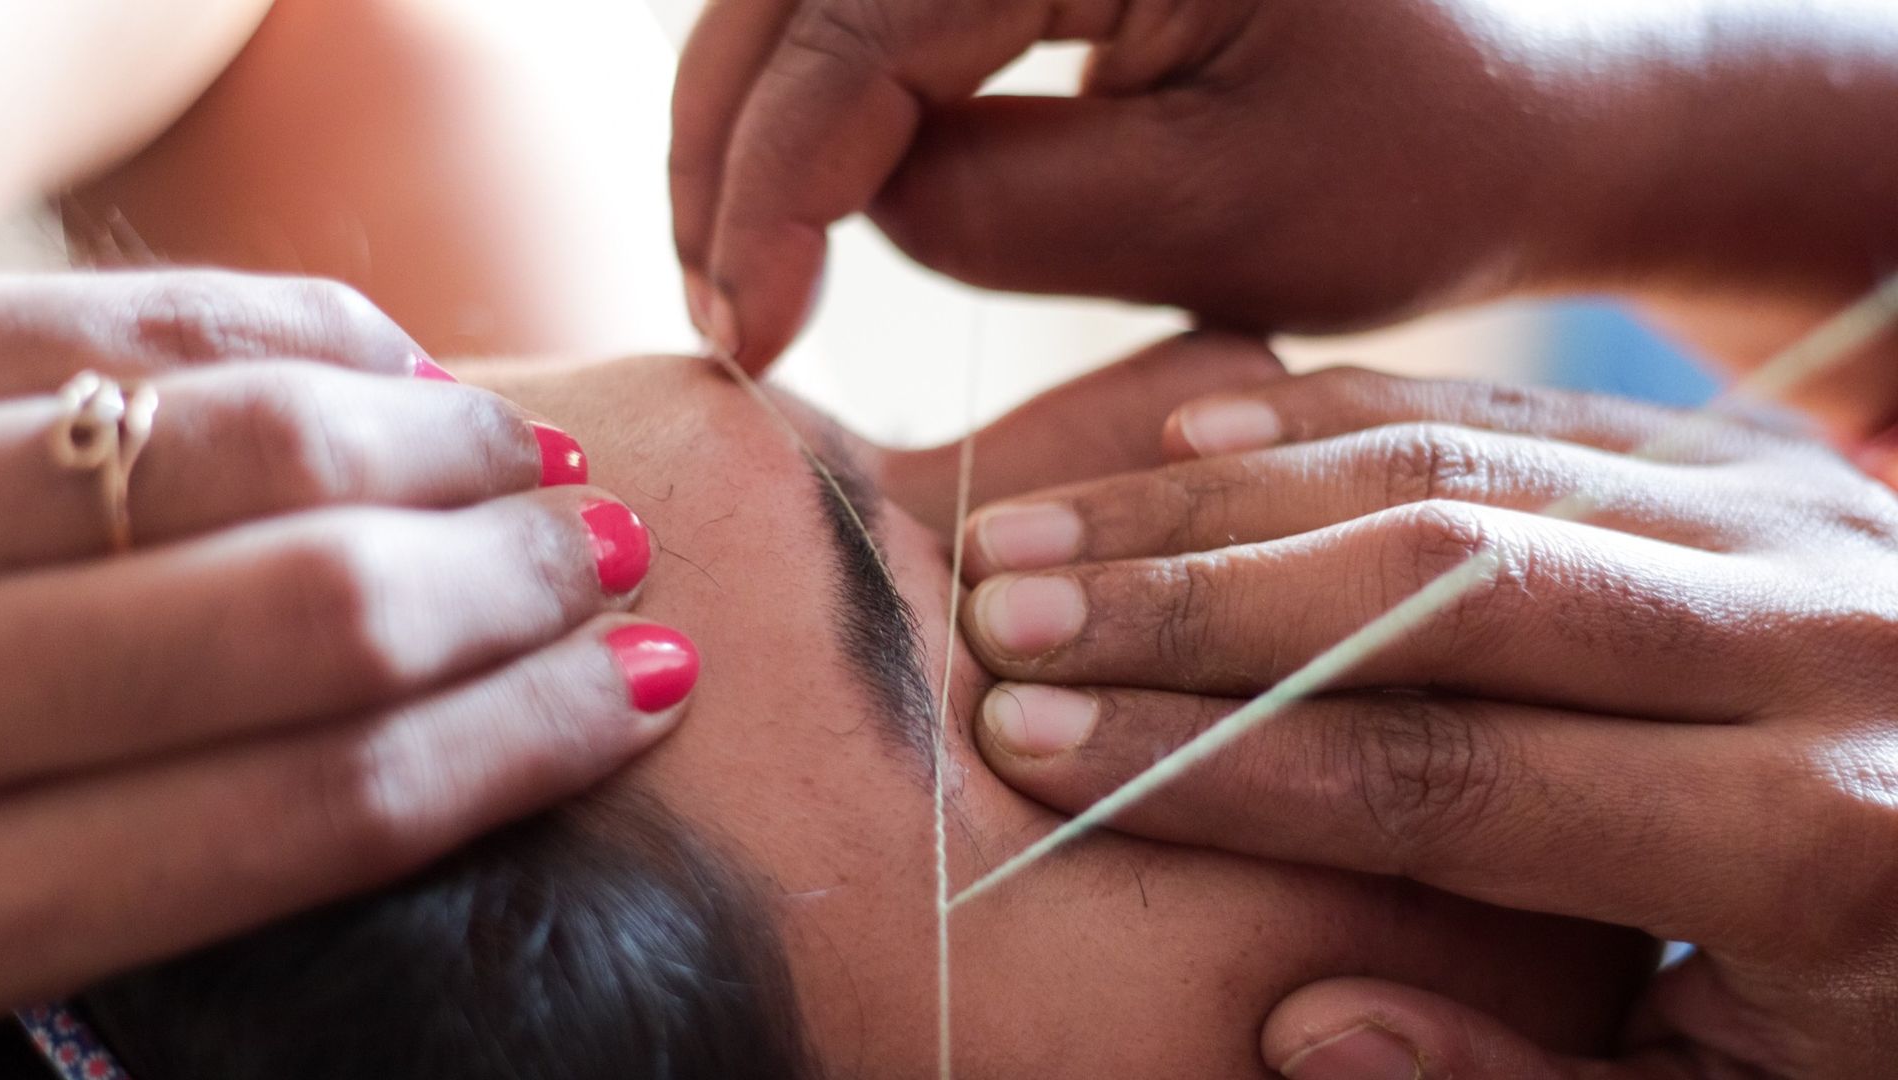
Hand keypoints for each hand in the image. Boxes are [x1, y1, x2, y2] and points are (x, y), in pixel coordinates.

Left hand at [0, 271, 692, 1016]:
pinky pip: (109, 316)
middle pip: (315, 619)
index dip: (523, 741)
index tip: (655, 689)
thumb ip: (119, 915)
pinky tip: (395, 360)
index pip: (317, 807)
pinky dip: (289, 329)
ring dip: (436, 450)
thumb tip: (395, 795)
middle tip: (622, 561)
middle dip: (518, 588)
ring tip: (536, 465)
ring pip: (230, 447)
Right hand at [671, 0, 1589, 369]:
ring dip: (761, 116)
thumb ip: (995, 205)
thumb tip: (839, 199)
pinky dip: (829, 90)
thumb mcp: (1214, 217)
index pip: (864, 29)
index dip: (771, 190)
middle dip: (733, 145)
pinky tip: (814, 193)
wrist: (1537, 103)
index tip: (748, 342)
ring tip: (751, 271)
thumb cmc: (1422, 164)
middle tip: (726, 316)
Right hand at [956, 363, 1897, 1077]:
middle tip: (997, 613)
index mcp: (1820, 838)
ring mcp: (1779, 512)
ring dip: (1223, 495)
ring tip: (1045, 528)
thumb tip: (1307, 1030)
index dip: (1223, 762)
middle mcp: (1808, 636)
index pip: (1455, 779)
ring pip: (1450, 464)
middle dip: (1190, 599)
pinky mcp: (1744, 454)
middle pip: (1437, 584)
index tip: (1039, 747)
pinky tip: (1187, 425)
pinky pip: (1506, 403)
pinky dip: (1330, 411)